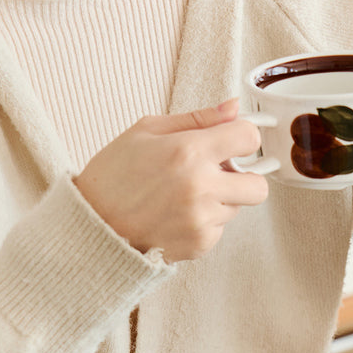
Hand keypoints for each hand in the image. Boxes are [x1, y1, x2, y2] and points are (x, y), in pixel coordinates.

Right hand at [73, 99, 268, 261]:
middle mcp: (201, 188)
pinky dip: (205, 221)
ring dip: (220, 199)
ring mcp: (203, 220)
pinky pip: (220, 229)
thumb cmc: (114, 176)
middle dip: (245, 177)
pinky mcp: (200, 244)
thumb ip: (197, 119)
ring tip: (184, 195)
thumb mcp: (147, 131)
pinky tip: (177, 214)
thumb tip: (232, 107)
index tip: (233, 141)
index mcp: (189, 152)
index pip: (249, 138)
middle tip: (219, 173)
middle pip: (258, 185)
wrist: (93, 226)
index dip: (243, 137)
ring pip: (237, 208)